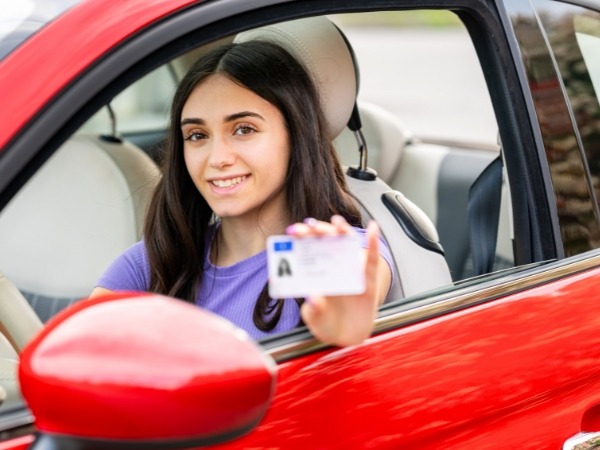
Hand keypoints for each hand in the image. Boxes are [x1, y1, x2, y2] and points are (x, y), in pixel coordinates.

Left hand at [286, 216, 389, 346]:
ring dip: (343, 230)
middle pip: (326, 241)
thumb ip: (314, 310)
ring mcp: (351, 271)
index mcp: (316, 272)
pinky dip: (374, 244)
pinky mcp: (368, 280)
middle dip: (317, 231)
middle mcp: (333, 267)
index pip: (308, 248)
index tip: (292, 232)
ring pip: (348, 244)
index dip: (301, 237)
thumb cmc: (327, 324)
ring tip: (337, 222)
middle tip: (308, 227)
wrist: (347, 338)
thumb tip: (313, 296)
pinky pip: (371, 260)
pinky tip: (373, 229)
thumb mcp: (315, 319)